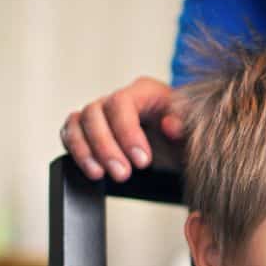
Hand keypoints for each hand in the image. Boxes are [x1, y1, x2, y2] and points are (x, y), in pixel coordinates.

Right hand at [60, 76, 184, 180]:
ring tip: (100, 175)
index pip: (122, 103)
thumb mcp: (194, 130)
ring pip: (78, 122)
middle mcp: (117, 99)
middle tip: (122, 174)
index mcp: (145, 91)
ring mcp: (100, 113)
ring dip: (85, 151)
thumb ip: (185, 124)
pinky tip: (91, 170)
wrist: (180, 146)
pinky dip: (76, 151)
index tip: (142, 161)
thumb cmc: (187, 133)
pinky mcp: (88, 130)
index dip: (127, 132)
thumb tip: (170, 125)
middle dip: (106, 147)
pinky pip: (70, 134)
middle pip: (95, 113)